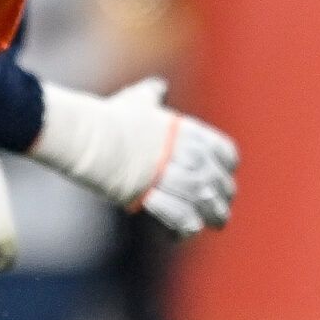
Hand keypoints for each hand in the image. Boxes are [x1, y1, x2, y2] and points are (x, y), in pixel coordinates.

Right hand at [30, 78, 237, 236]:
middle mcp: (186, 154)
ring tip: (211, 225)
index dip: (227, 167)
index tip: (224, 176)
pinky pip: (183, 218)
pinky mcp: (158, 196)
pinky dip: (185, 228)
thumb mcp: (136, 100)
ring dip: (212, 216)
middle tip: (221, 211)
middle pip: (219, 182)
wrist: (92, 136)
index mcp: (188, 131)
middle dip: (223, 198)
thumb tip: (157, 86)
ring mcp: (173, 175)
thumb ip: (152, 95)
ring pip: (206, 203)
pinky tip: (181, 233)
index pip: (224, 152)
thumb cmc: (112, 118)